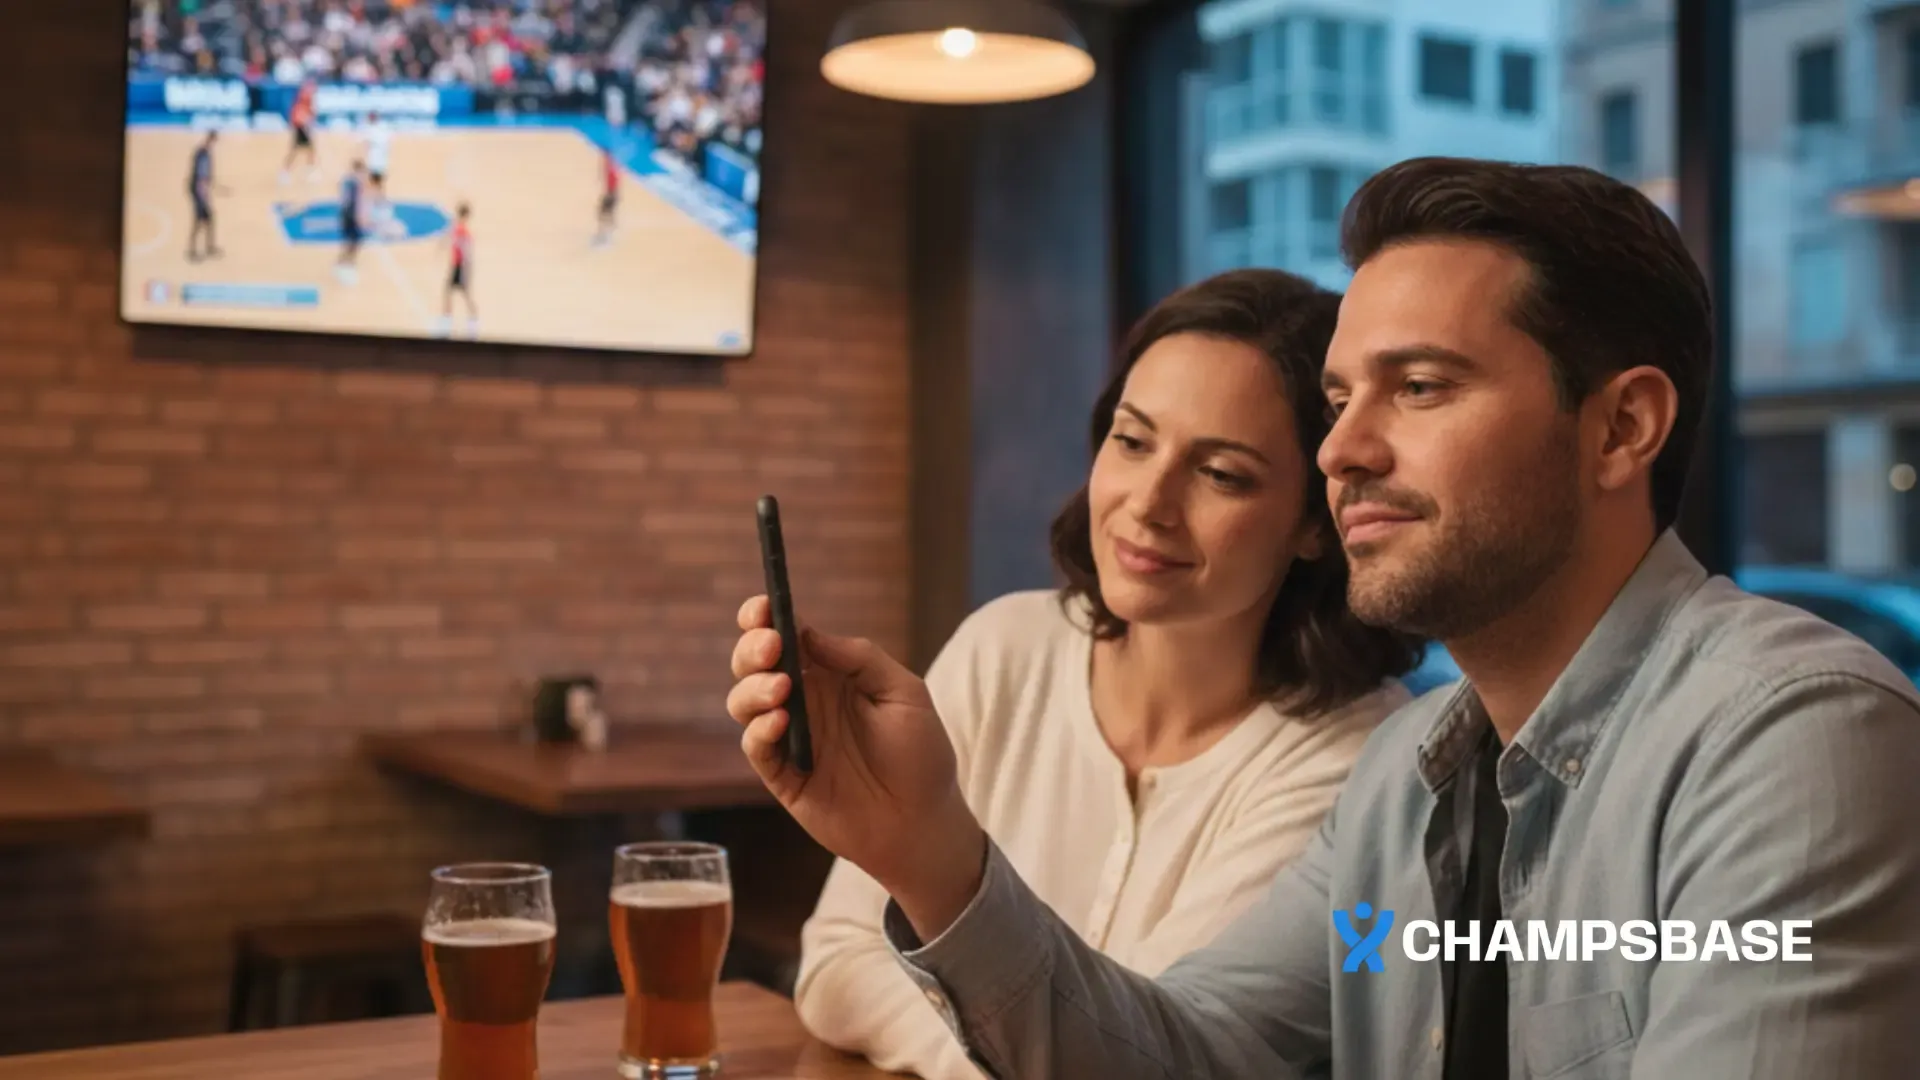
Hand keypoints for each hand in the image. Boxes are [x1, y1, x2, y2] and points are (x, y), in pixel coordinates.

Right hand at [727, 596, 985, 938]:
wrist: (923, 822)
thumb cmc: (921, 755)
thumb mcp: (904, 693)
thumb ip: (860, 658)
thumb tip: (810, 633)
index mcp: (830, 674)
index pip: (786, 636)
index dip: (765, 617)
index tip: (763, 608)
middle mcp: (803, 701)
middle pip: (754, 664)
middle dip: (751, 648)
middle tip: (771, 648)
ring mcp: (789, 738)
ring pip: (743, 702)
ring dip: (752, 688)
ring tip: (781, 689)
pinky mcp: (782, 776)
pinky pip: (756, 747)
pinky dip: (760, 731)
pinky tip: (780, 723)